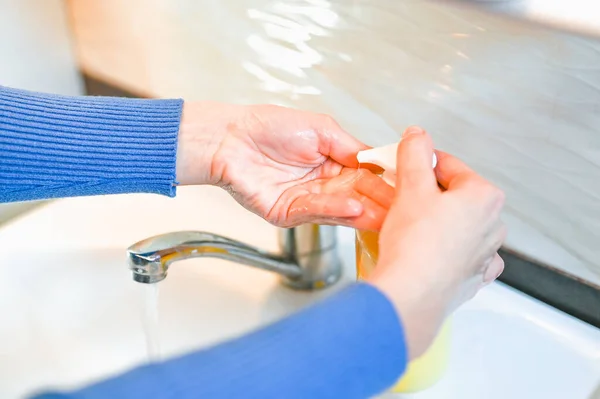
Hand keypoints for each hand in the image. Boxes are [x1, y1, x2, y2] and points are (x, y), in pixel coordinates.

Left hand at [176, 102, 393, 228]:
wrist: (230, 138)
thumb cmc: (268, 126)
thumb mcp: (321, 128)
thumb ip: (350, 147)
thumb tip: (379, 159)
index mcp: (333, 163)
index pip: (367, 176)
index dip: (386, 181)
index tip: (408, 186)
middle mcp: (323, 185)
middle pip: (358, 196)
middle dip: (381, 202)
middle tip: (406, 209)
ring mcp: (307, 201)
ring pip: (341, 209)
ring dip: (365, 211)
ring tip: (387, 214)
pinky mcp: (289, 214)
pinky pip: (316, 212)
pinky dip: (336, 210)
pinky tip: (355, 207)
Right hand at [368, 126, 505, 358]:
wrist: (410, 296)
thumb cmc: (414, 243)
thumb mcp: (411, 186)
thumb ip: (415, 153)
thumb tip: (417, 134)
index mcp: (484, 196)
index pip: (449, 166)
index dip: (421, 163)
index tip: (402, 167)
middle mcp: (493, 225)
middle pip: (456, 196)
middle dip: (429, 194)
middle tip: (401, 198)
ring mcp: (485, 255)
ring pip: (458, 226)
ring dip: (437, 222)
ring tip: (409, 227)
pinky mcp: (472, 278)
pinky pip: (460, 256)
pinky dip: (444, 251)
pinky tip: (426, 252)